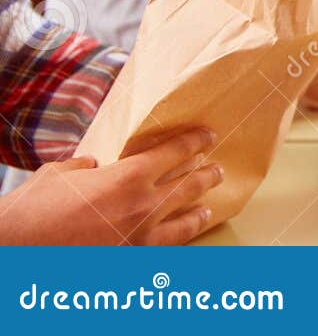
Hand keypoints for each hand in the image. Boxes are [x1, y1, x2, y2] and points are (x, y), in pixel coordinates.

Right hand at [0, 127, 221, 245]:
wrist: (17, 254)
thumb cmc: (33, 211)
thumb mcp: (59, 174)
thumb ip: (84, 166)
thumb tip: (93, 165)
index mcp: (129, 177)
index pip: (175, 152)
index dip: (194, 141)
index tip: (208, 136)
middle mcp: (144, 207)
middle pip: (190, 186)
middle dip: (207, 175)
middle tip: (217, 169)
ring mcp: (141, 239)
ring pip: (184, 224)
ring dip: (198, 213)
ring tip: (206, 209)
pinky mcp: (131, 263)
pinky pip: (163, 251)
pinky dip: (173, 244)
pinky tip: (177, 242)